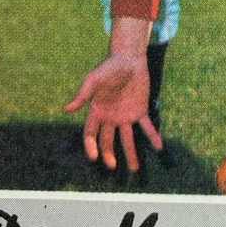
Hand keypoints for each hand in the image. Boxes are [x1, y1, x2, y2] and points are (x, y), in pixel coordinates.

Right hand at [64, 53, 162, 169]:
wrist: (129, 58)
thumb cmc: (109, 67)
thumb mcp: (94, 79)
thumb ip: (82, 94)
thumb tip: (66, 109)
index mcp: (97, 111)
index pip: (90, 134)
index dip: (91, 146)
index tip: (94, 156)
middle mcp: (110, 117)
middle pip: (108, 140)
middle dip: (109, 154)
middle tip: (113, 166)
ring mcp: (125, 115)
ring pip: (127, 138)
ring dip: (131, 153)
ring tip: (135, 168)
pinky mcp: (140, 110)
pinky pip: (146, 126)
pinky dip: (153, 136)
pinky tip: (159, 146)